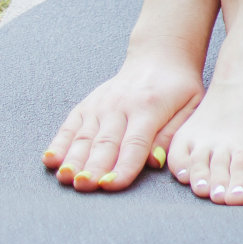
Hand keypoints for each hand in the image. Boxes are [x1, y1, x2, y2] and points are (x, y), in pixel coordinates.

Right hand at [41, 41, 204, 190]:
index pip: (135, 143)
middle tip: (85, 186)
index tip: (112, 185)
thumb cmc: (179, 86)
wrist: (160, 57)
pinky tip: (51, 160)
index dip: (123, 166)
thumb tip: (154, 162)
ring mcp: (100, 105)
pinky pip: (70, 126)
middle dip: (94, 167)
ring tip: (66, 178)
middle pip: (105, 143)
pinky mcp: (87, 105)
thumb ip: (171, 134)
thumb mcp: (190, 106)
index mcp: (149, 108)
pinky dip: (59, 143)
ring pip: (84, 137)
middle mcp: (120, 106)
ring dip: (74, 159)